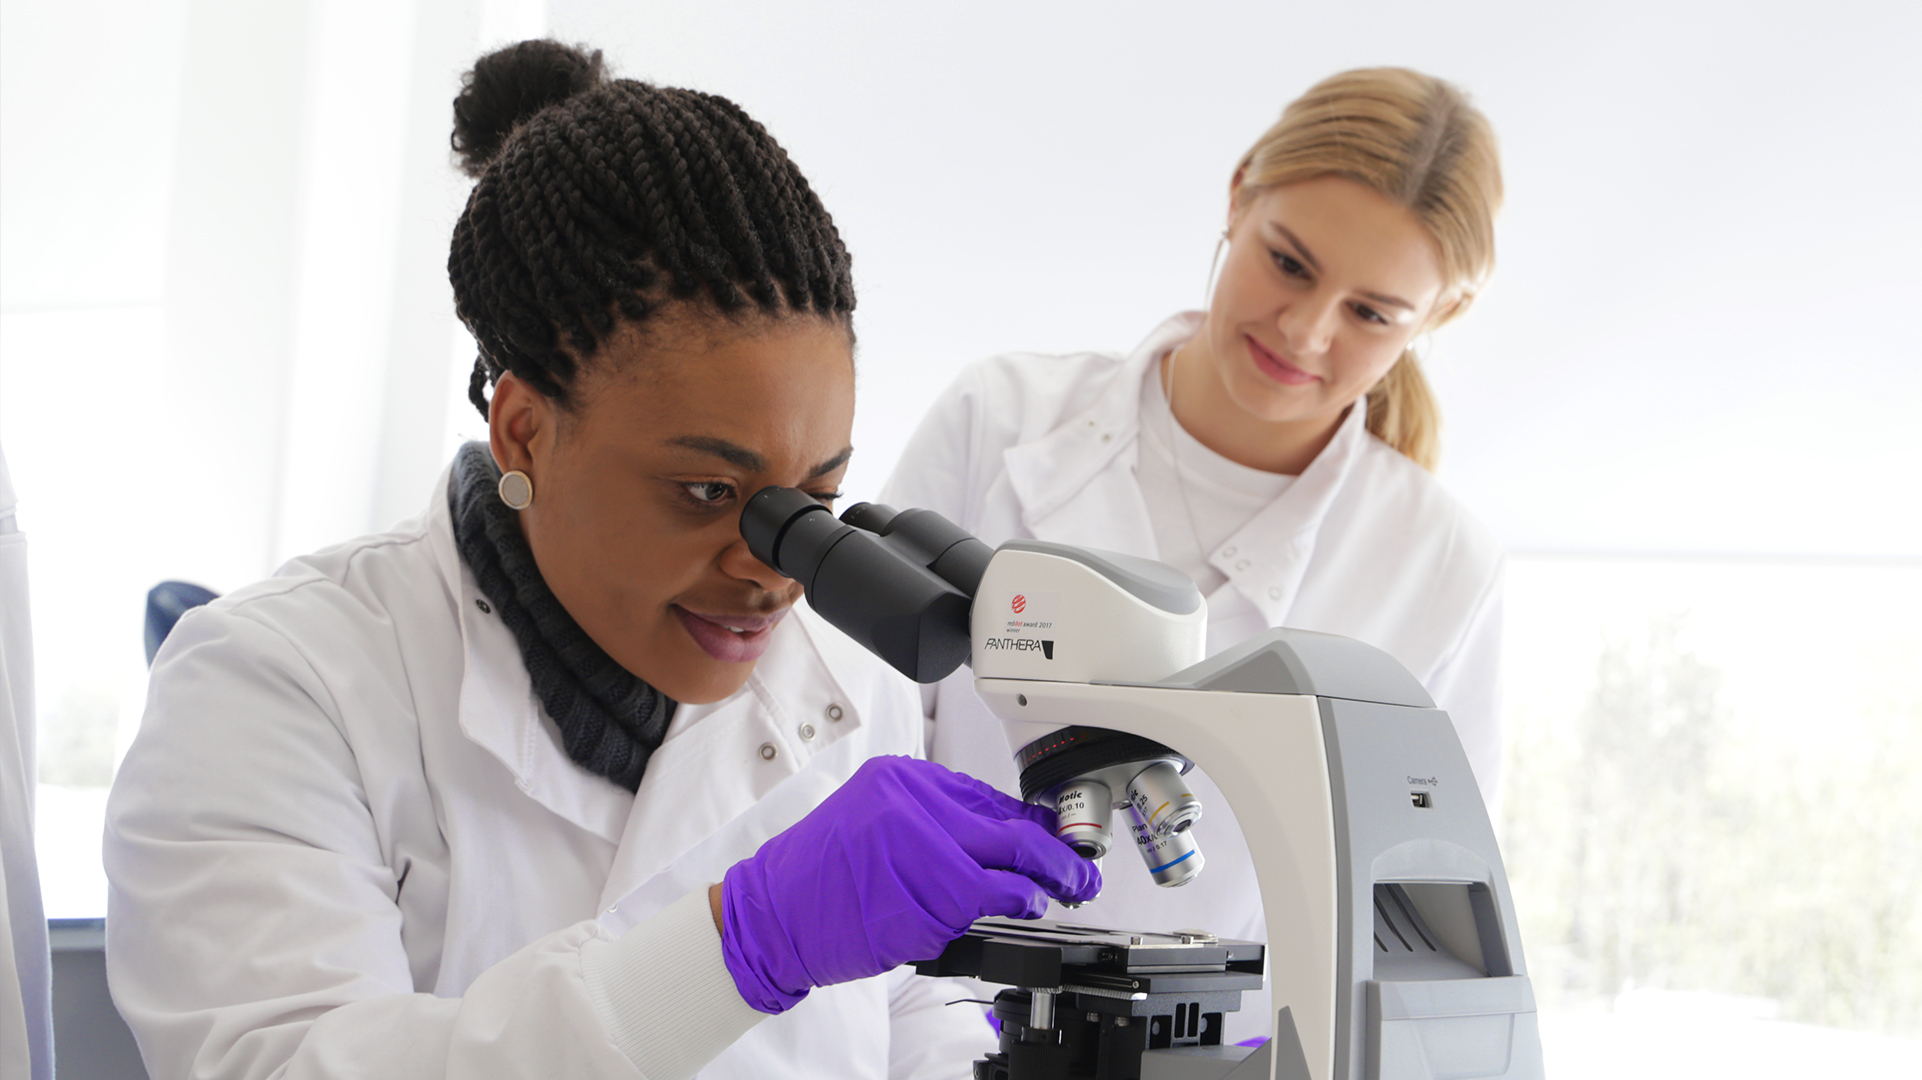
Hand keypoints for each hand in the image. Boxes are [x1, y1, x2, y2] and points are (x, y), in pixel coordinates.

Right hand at [719, 755, 1099, 1012]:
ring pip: (1005, 870)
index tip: (1061, 840)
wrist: (771, 911)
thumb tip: (1009, 837)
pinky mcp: (919, 899)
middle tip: (1079, 874)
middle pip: (1011, 830)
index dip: (1038, 823)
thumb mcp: (878, 820)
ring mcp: (917, 853)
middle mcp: (912, 806)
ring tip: (1048, 897)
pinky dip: (1008, 910)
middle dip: (1057, 857)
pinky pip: (982, 905)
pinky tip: (1016, 912)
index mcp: (904, 779)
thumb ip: (939, 821)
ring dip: (1036, 889)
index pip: (992, 797)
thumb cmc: (822, 875)